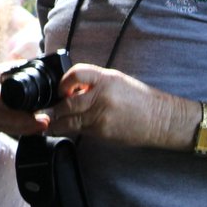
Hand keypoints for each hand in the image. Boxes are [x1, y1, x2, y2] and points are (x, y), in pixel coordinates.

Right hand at [0, 61, 51, 137]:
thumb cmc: (6, 72)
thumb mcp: (11, 66)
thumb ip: (24, 66)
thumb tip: (46, 63)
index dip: (3, 101)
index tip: (21, 106)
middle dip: (20, 120)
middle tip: (42, 120)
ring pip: (1, 125)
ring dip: (24, 128)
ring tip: (43, 124)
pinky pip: (6, 130)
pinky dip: (22, 130)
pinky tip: (36, 128)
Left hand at [45, 64, 192, 149]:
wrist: (160, 119)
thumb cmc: (139, 99)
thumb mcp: (116, 81)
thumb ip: (93, 83)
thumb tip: (71, 89)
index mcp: (106, 79)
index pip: (76, 74)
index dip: (63, 82)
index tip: (60, 89)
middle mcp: (102, 96)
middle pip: (66, 103)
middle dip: (53, 109)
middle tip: (46, 111)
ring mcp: (101, 116)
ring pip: (69, 121)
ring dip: (56, 123)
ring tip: (49, 124)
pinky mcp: (103, 132)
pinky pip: (80, 131)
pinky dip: (70, 130)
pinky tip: (66, 130)